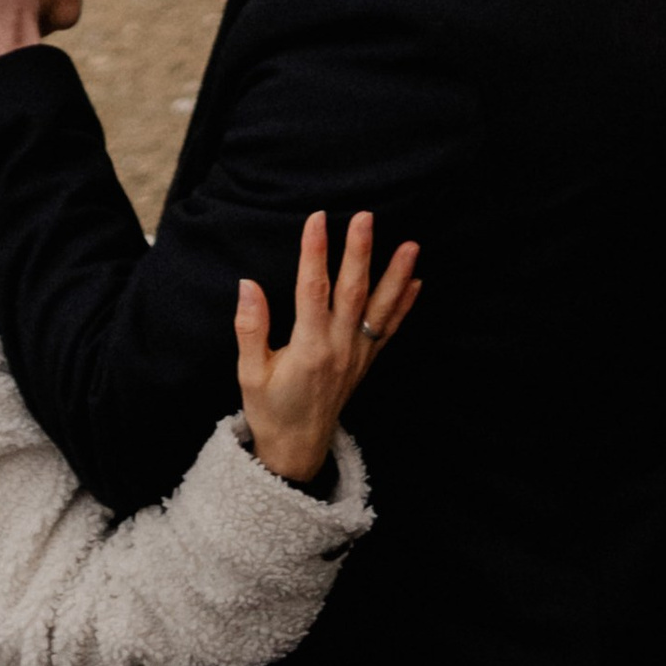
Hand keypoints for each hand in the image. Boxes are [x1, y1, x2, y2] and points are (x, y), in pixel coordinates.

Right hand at [235, 210, 420, 484]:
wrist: (297, 450)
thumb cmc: (269, 411)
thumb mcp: (249, 374)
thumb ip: (250, 328)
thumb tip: (248, 284)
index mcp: (308, 350)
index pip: (312, 290)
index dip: (314, 253)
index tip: (316, 218)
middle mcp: (338, 349)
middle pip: (351, 292)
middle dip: (359, 252)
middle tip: (366, 216)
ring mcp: (356, 356)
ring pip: (379, 309)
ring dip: (396, 275)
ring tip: (411, 245)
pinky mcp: (365, 363)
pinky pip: (389, 330)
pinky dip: (404, 306)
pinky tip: (416, 281)